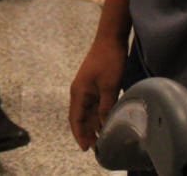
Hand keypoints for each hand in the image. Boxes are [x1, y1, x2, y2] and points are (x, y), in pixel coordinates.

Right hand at [68, 34, 127, 149]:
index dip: (79, 134)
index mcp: (79, 92)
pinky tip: (106, 122)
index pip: (75, 119)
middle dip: (86, 133)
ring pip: (88, 112)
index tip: (86, 149)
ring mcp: (87, 88)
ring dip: (93, 125)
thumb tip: (104, 125)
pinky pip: (94, 105)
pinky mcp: (95, 85)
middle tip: (98, 148)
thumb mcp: (109, 85)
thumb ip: (106, 106)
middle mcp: (80, 92)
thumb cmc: (108, 61)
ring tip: (103, 139)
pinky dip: (98, 115)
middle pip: (80, 117)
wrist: (110, 38)